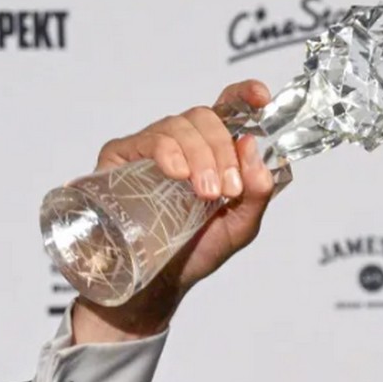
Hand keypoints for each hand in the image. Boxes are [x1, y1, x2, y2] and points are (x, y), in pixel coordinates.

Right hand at [72, 79, 276, 342]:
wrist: (156, 285)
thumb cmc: (197, 251)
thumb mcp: (240, 227)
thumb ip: (258, 195)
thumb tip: (257, 154)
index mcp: (215, 152)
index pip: (230, 109)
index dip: (244, 96)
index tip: (261, 97)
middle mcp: (183, 143)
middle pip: (207, 117)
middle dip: (224, 150)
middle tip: (228, 189)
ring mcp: (151, 147)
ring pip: (180, 125)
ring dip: (201, 155)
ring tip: (206, 194)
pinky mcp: (121, 157)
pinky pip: (148, 139)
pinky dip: (168, 151)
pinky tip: (177, 174)